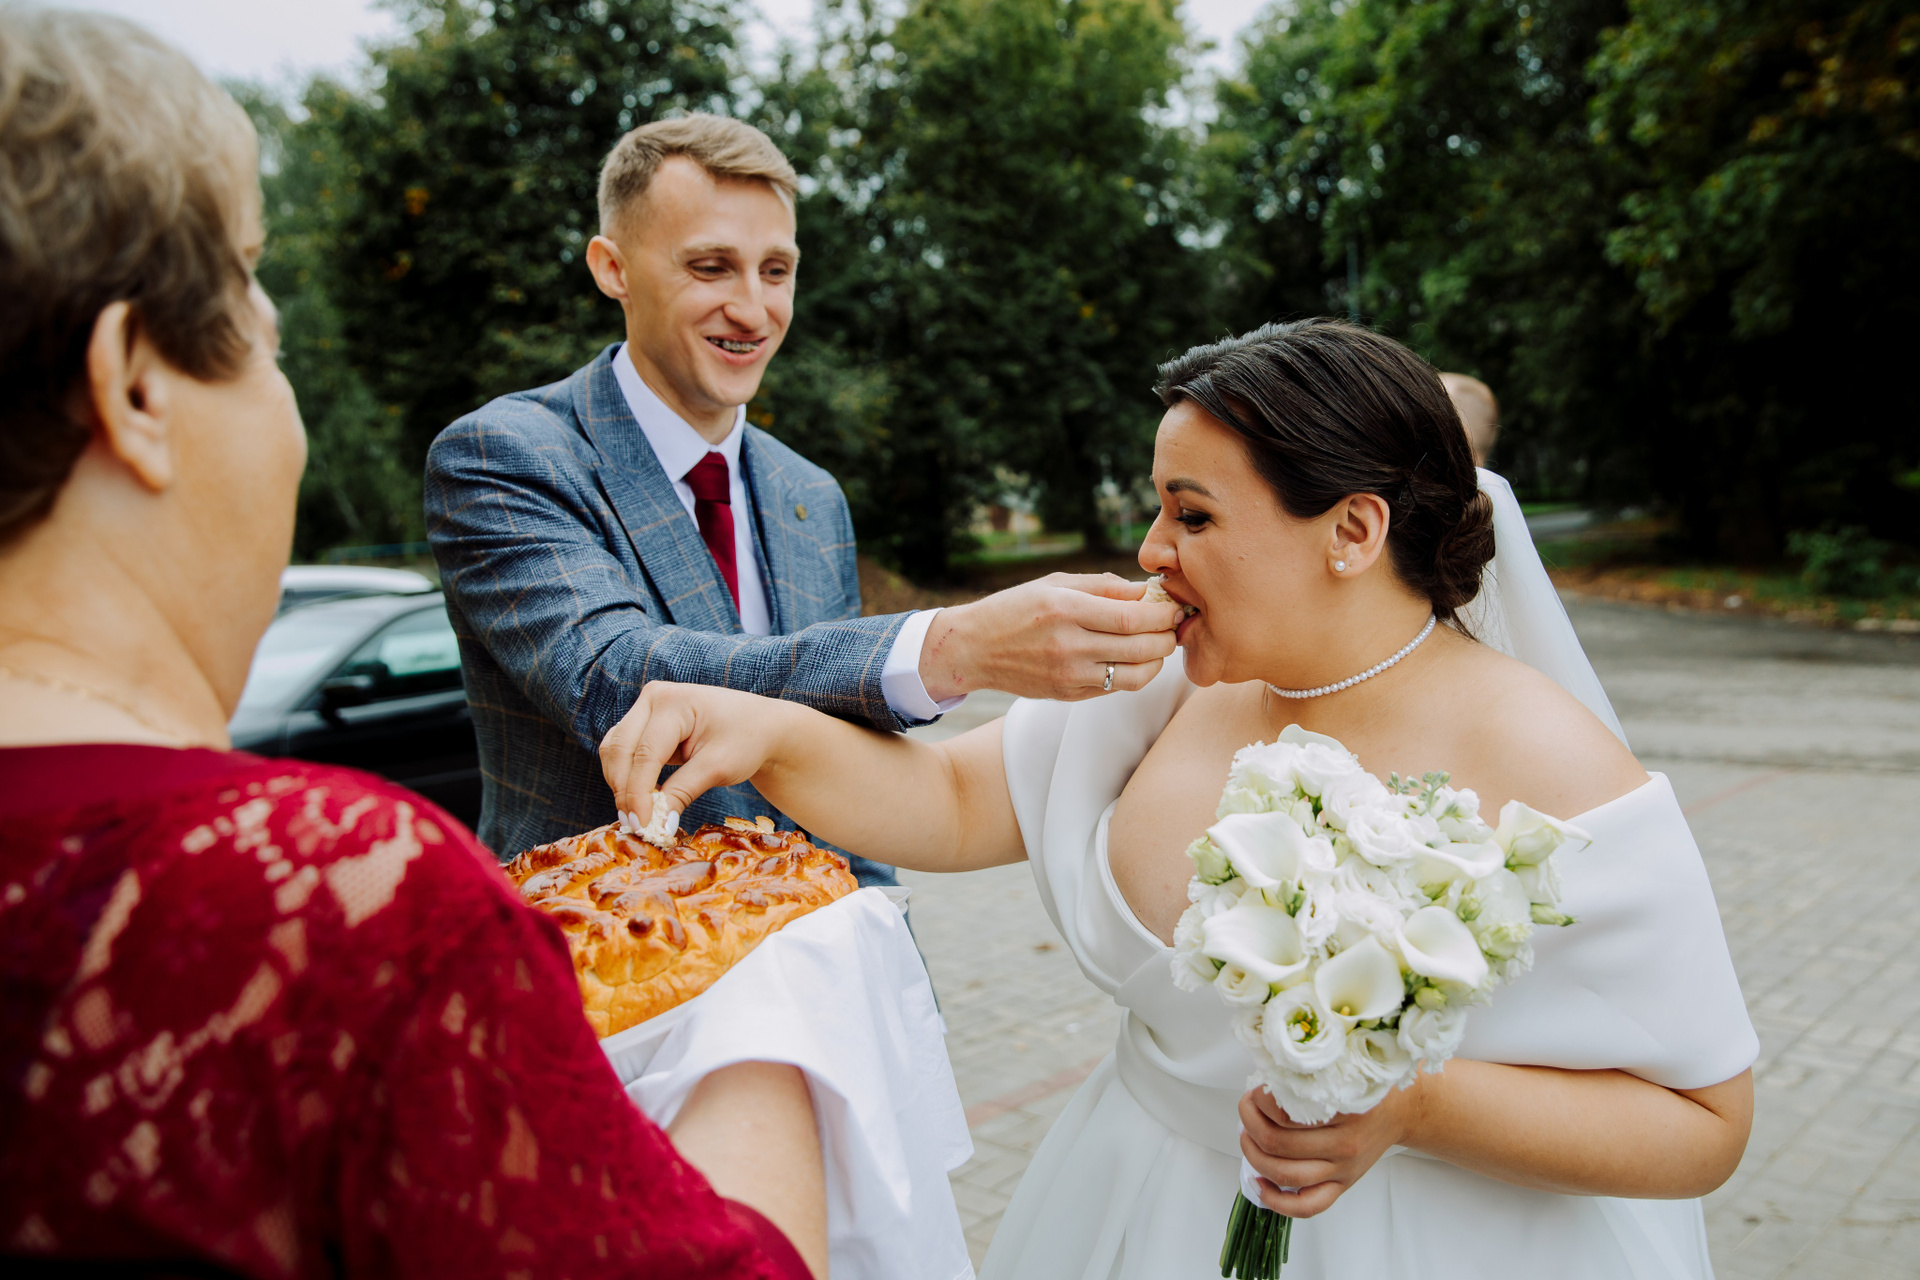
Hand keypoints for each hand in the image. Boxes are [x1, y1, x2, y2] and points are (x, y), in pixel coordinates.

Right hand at [599, 681, 796, 826]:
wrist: (760, 725)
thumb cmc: (745, 740)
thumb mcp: (717, 768)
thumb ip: (683, 793)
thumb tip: (656, 826)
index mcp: (673, 701)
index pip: (645, 753)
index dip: (638, 793)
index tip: (642, 826)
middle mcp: (653, 699)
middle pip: (620, 749)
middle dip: (624, 790)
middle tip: (636, 826)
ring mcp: (645, 709)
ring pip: (614, 750)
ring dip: (620, 784)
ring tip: (638, 817)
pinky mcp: (643, 724)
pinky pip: (622, 752)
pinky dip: (625, 777)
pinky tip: (639, 801)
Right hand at [919, 573, 1182, 701]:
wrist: (974, 649)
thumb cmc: (1016, 608)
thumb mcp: (1055, 584)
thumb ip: (1103, 586)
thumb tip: (1147, 591)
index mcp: (1066, 609)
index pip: (1131, 616)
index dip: (1162, 614)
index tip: (1174, 607)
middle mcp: (1068, 645)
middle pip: (1140, 647)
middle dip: (1167, 637)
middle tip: (1174, 626)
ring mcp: (1069, 674)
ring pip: (1136, 675)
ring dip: (1157, 661)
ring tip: (1158, 645)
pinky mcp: (1068, 694)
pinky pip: (1116, 688)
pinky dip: (1134, 674)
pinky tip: (1133, 659)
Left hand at [1238, 1077, 1427, 1218]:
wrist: (1401, 1111)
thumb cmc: (1366, 1088)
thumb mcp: (1340, 1072)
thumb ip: (1307, 1077)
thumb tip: (1262, 1081)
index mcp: (1342, 1110)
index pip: (1286, 1111)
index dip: (1260, 1100)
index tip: (1256, 1090)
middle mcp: (1343, 1143)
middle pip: (1278, 1143)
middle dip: (1250, 1122)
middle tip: (1247, 1107)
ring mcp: (1342, 1169)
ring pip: (1285, 1173)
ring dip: (1254, 1155)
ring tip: (1248, 1136)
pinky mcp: (1342, 1186)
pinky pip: (1306, 1206)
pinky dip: (1276, 1201)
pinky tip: (1259, 1183)